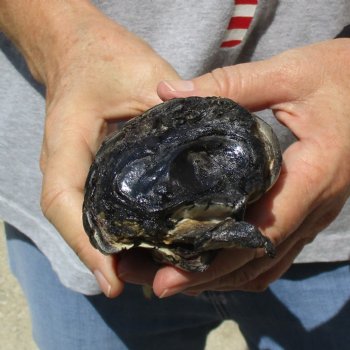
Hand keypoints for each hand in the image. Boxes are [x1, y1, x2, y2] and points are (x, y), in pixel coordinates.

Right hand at [33, 6, 178, 296]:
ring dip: (123, 251)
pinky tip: (158, 243)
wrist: (84, 51)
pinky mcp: (99, 171)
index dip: (86, 245)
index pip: (65, 202)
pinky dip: (129, 230)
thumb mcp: (143, 76)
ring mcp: (82, 171)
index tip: (114, 281)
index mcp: (67, 144)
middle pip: (82, 225)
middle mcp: (69, 166)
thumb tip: (211, 150)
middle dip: (113, 259)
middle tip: (156, 282)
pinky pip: (108, 207)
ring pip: (96, 221)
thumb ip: (173, 111)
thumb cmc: (105, 58)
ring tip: (162, 273)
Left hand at [119, 39, 349, 296]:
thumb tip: (167, 92)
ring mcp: (315, 214)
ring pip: (266, 265)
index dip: (213, 263)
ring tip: (178, 276)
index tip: (167, 280)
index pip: (259, 236)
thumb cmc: (339, 77)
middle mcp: (316, 207)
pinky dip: (244, 265)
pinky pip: (276, 253)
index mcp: (313, 177)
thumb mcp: (287, 75)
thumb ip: (228, 85)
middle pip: (256, 262)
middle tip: (157, 282)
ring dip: (223, 277)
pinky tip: (216, 259)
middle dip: (205, 278)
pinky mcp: (309, 211)